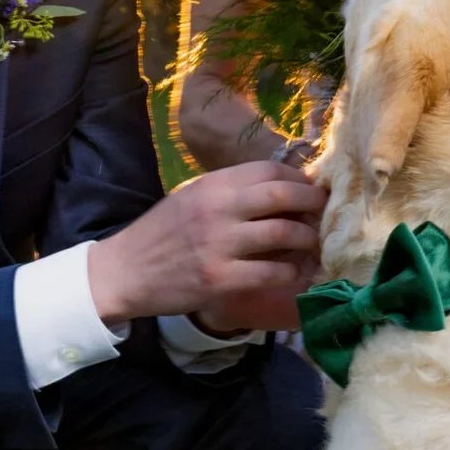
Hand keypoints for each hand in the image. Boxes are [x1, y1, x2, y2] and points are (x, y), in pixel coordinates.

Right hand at [88, 161, 324, 327]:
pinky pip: (272, 272)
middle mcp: (217, 209)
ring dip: (307, 239)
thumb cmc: (160, 235)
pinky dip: (291, 272)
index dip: (298, 178)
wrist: (124, 271)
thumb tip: (277, 190)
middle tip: (325, 212)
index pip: (268, 171)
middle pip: (283, 195)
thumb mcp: (190, 199)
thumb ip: (228, 193)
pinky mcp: (220, 278)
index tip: (310, 189)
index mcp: (211, 185)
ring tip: (314, 244)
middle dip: (312, 202)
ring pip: (284, 234)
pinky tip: (295, 273)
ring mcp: (220, 244)